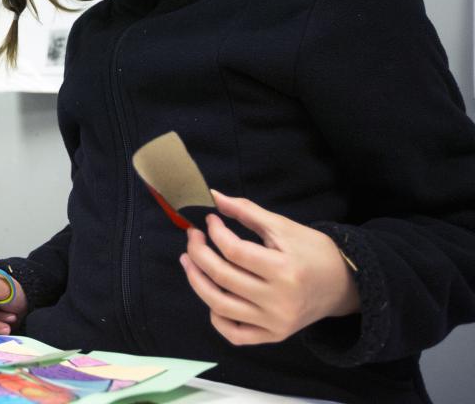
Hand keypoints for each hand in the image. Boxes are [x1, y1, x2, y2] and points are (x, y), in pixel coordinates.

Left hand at [179, 190, 359, 344]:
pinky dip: (216, 317)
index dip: (215, 232)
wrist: (344, 284)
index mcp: (284, 270)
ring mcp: (275, 323)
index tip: (209, 220)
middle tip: (192, 237)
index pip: (234, 252)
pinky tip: (211, 296)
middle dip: (198, 252)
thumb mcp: (284, 227)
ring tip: (188, 261)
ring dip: (196, 281)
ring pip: (220, 306)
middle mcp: (279, 301)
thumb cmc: (314, 251)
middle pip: (222, 277)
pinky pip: (234, 334)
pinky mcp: (273, 336)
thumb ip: (248, 211)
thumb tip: (215, 196)